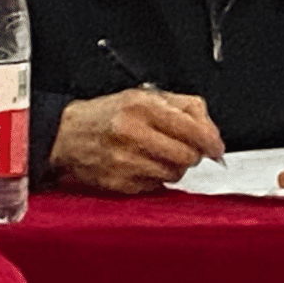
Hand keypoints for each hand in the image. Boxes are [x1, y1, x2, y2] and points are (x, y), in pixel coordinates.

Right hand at [50, 88, 224, 192]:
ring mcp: (124, 161)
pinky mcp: (117, 183)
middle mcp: (132, 134)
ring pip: (173, 173)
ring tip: (162, 155)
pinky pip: (155, 186)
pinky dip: (157, 177)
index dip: (211, 141)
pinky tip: (145, 165)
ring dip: (176, 166)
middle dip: (194, 154)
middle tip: (188, 149)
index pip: (192, 128)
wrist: (67, 134)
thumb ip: (186, 108)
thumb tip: (213, 134)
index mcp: (143, 107)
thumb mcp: (148, 96)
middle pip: (186, 155)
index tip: (216, 147)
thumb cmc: (110, 114)